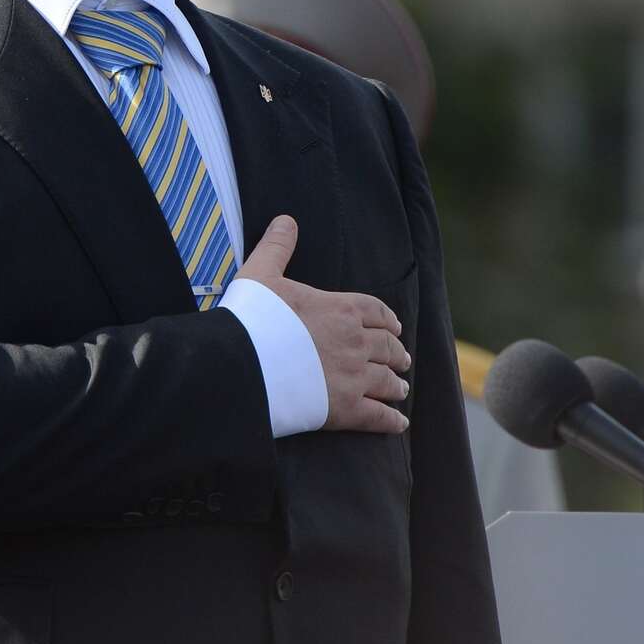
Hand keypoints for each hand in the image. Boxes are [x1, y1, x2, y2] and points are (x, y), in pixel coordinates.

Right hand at [238, 215, 410, 434]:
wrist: (242, 365)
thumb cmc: (250, 319)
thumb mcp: (260, 275)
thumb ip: (277, 248)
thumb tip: (286, 220)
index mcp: (341, 308)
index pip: (376, 311)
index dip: (387, 319)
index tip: (393, 326)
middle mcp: (356, 342)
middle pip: (387, 347)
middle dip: (396, 353)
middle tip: (401, 358)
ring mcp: (354, 377)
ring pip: (388, 381)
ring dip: (397, 385)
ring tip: (400, 388)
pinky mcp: (346, 410)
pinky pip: (379, 417)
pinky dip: (391, 420)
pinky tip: (398, 424)